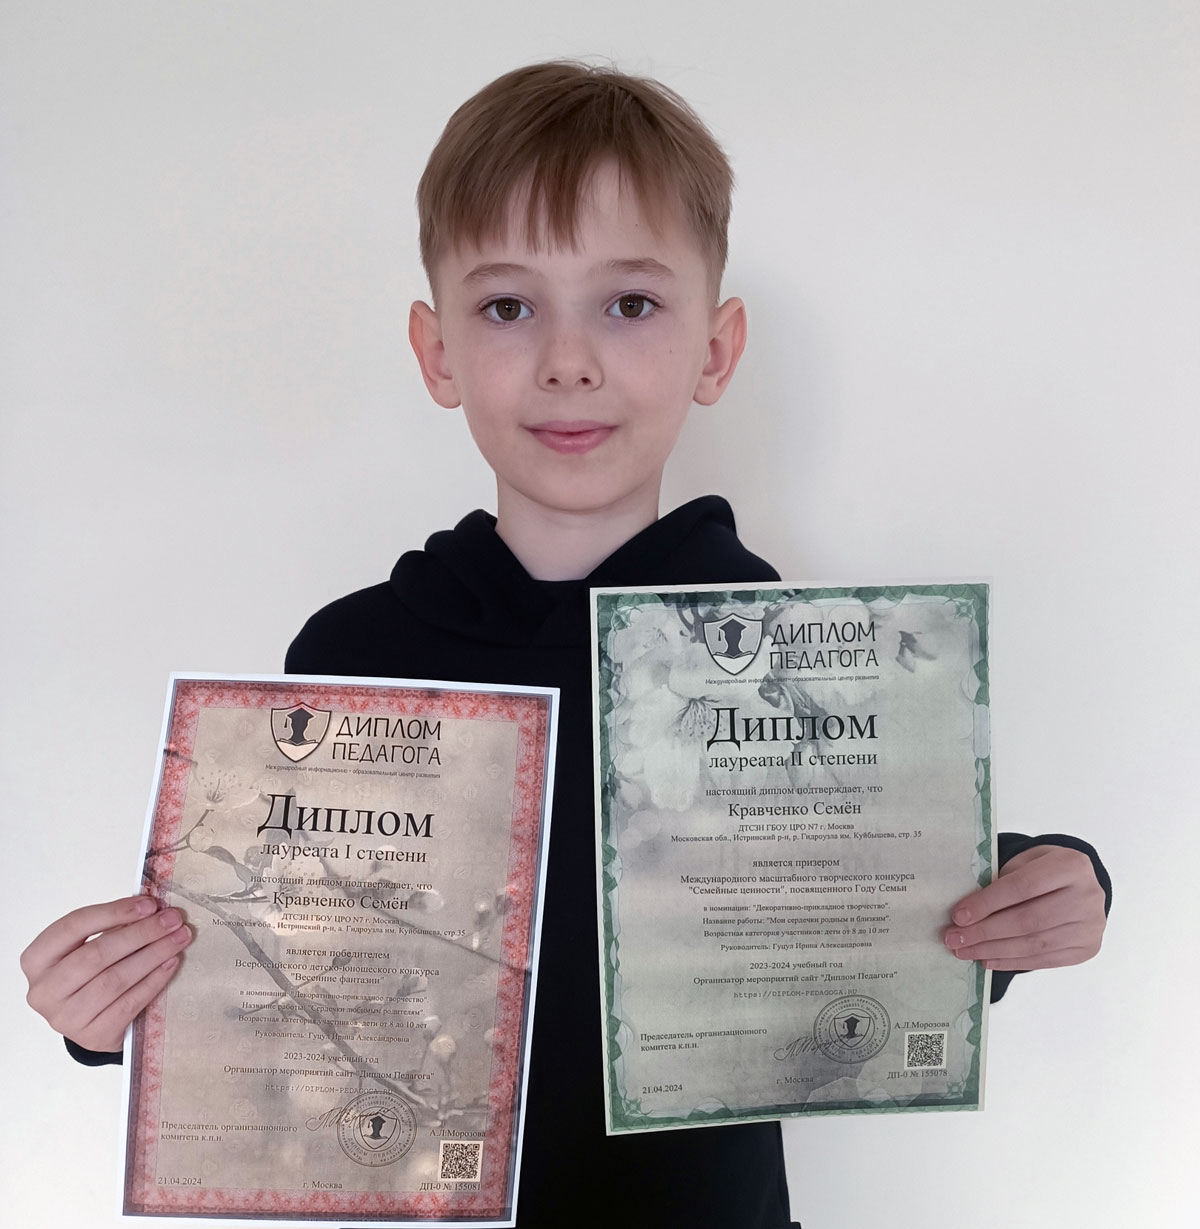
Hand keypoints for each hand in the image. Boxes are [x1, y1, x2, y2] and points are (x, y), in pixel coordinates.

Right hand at [21, 895, 192, 1052]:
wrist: (93, 1023)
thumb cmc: (92, 975)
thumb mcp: (92, 947)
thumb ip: (115, 927)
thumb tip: (153, 908)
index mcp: (37, 960)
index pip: (73, 926)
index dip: (114, 912)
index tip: (149, 904)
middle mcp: (44, 991)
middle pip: (96, 955)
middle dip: (141, 933)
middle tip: (173, 920)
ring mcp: (65, 1018)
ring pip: (115, 979)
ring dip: (153, 954)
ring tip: (179, 938)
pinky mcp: (92, 1036)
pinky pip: (129, 1003)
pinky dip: (154, 980)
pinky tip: (171, 963)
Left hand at [943, 845, 1105, 970]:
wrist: (1080, 883)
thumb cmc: (1043, 869)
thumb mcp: (1025, 861)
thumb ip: (1001, 880)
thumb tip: (967, 913)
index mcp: (1070, 865)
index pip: (1022, 887)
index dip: (987, 903)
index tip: (958, 916)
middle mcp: (1087, 897)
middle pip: (1028, 920)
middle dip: (985, 932)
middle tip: (954, 939)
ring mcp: (1090, 926)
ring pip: (1034, 944)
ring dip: (994, 950)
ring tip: (965, 951)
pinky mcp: (1087, 948)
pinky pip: (1044, 960)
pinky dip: (1012, 961)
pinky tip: (988, 959)